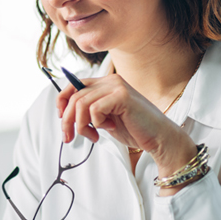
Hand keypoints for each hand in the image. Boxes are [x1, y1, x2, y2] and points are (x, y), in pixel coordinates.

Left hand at [57, 74, 194, 177]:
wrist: (159, 138)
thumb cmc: (135, 130)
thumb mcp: (105, 119)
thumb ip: (90, 112)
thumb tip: (65, 115)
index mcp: (106, 84)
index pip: (74, 85)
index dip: (62, 101)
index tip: (61, 119)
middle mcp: (111, 81)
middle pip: (75, 96)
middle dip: (67, 120)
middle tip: (69, 137)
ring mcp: (117, 87)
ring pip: (81, 103)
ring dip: (81, 125)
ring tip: (93, 135)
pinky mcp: (122, 96)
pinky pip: (95, 109)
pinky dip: (96, 123)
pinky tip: (108, 129)